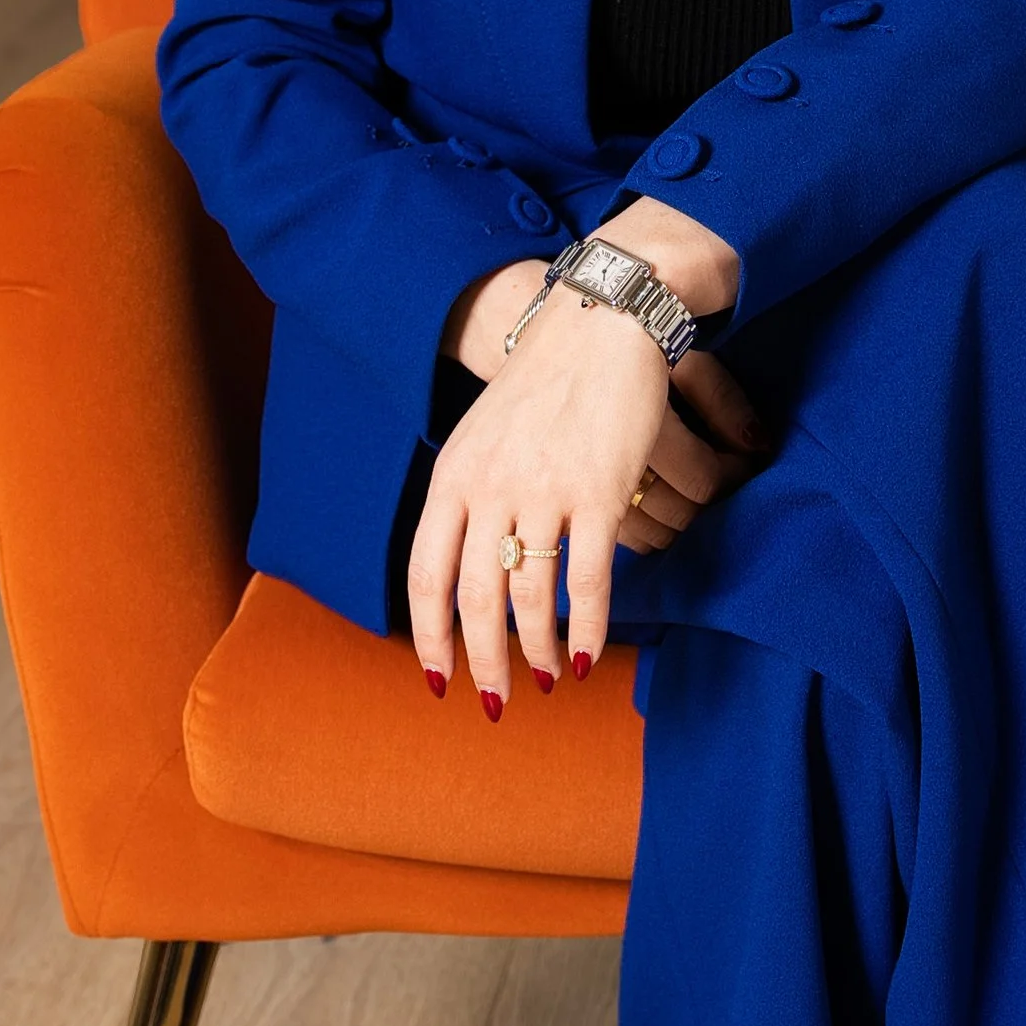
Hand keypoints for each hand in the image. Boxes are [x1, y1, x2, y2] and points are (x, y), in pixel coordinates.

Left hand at [416, 209, 763, 705]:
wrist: (598, 324)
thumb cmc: (544, 384)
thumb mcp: (482, 436)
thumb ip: (470, 496)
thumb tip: (467, 568)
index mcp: (454, 477)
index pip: (426, 575)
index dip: (429, 637)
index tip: (437, 679)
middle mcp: (490, 488)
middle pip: (474, 597)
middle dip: (482, 660)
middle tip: (494, 701)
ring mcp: (544, 491)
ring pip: (530, 596)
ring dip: (535, 650)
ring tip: (545, 679)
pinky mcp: (599, 492)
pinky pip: (588, 579)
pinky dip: (585, 626)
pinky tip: (583, 654)